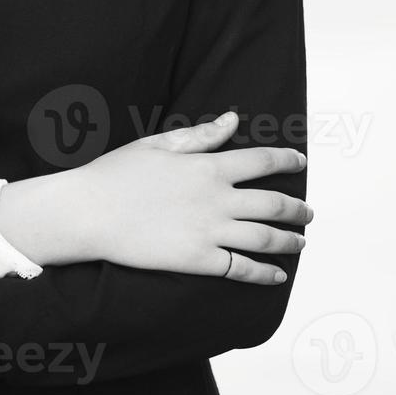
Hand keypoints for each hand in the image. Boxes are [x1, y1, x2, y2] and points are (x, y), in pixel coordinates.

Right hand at [64, 111, 310, 283]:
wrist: (88, 212)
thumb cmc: (115, 174)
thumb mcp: (155, 145)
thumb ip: (199, 135)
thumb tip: (232, 120)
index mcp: (207, 167)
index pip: (263, 161)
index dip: (287, 160)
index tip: (299, 161)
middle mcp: (216, 200)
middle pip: (275, 204)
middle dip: (298, 209)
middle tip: (307, 213)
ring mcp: (210, 232)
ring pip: (267, 238)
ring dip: (290, 241)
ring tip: (300, 242)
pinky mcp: (198, 260)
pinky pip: (242, 269)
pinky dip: (266, 274)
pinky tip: (277, 275)